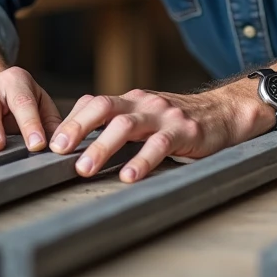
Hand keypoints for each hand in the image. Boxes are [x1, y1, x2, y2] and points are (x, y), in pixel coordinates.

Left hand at [49, 84, 275, 182]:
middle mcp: (144, 103)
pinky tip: (129, 176)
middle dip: (77, 128)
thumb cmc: (181, 120)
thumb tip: (79, 143)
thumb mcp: (147, 116)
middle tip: (58, 152)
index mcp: (132, 100)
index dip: (70, 121)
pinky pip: (160, 145)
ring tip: (85, 169)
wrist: (227, 112)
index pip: (94, 103)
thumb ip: (120, 124)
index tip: (49, 144)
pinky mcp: (185, 131)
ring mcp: (165, 116)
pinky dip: (142, 160)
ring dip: (102, 147)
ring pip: (127, 125)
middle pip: (103, 107)